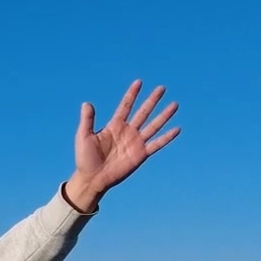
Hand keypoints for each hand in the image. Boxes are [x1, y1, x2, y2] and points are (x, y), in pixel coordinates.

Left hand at [65, 80, 179, 208]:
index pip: (125, 106)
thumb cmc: (85, 158)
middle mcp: (127, 131)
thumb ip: (87, 120)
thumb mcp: (84, 136)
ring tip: (174, 105)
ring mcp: (135, 143)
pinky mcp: (141, 155)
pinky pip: (156, 144)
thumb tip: (86, 103)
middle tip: (161, 88)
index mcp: (114, 125)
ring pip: (153, 125)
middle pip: (143, 112)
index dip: (132, 94)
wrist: (92, 178)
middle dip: (152, 100)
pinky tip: (177, 129)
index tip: (139, 82)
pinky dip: (166, 137)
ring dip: (164, 115)